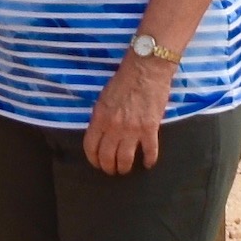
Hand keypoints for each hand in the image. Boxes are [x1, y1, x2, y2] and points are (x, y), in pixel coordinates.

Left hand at [82, 56, 169, 175]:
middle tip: (112, 170)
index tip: (97, 163)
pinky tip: (147, 164)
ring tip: (125, 170)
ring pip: (125, 159)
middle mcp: (114, 127)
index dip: (93, 159)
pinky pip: (149, 151)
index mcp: (100, 118)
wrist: (146, 70)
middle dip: (108, 167)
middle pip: (107, 156)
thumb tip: (102, 134)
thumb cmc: (124, 80)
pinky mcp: (150, 129)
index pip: (91, 146)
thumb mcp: (104, 98)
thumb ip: (101, 118)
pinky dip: (148, 161)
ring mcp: (133, 129)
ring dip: (124, 168)